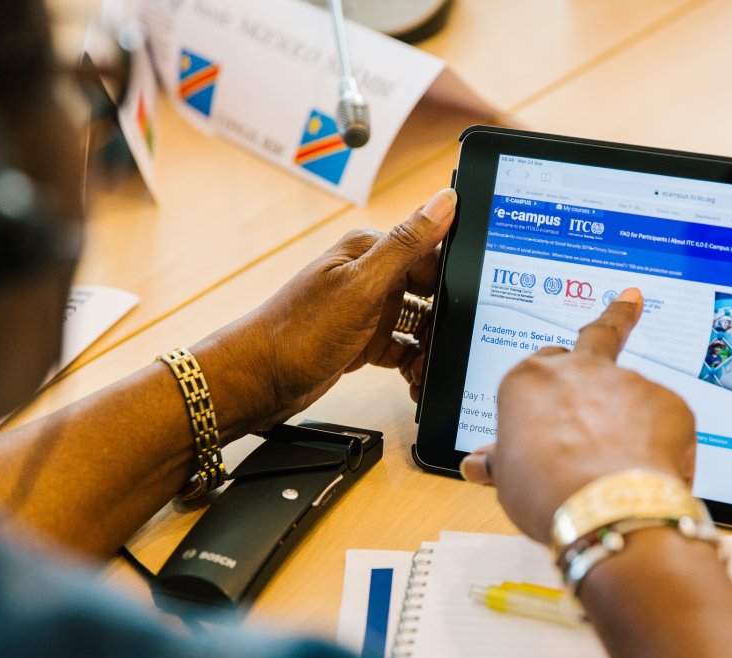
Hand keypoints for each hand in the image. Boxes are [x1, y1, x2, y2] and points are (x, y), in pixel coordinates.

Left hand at [193, 188, 454, 433]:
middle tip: (455, 345)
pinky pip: (403, 349)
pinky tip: (418, 380)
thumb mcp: (362, 286)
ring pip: (419, 324)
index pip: (430, 252)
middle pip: (430, 291)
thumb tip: (445, 201)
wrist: (258, 381)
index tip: (473, 303)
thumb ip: (406, 244)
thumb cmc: (299, 332)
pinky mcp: (364, 341)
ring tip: (432, 370)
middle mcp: (369, 276)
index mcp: (369, 250)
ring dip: (431, 347)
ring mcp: (367, 310)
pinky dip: (414, 365)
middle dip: (446, 319)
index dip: (453, 279)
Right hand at [460, 289, 697, 541]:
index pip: (539, 368)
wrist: (606, 511)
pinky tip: (648, 469)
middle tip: (630, 300)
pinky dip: (660, 440)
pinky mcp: (668, 402)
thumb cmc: (549, 494)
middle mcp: (577, 369)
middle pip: (593, 338)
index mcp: (529, 381)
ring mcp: (626, 382)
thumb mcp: (509, 479)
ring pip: (631, 392)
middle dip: (613, 319)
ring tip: (625, 464)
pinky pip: (665, 419)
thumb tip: (479, 464)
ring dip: (632, 415)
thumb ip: (502, 459)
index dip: (549, 386)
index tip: (557, 387)